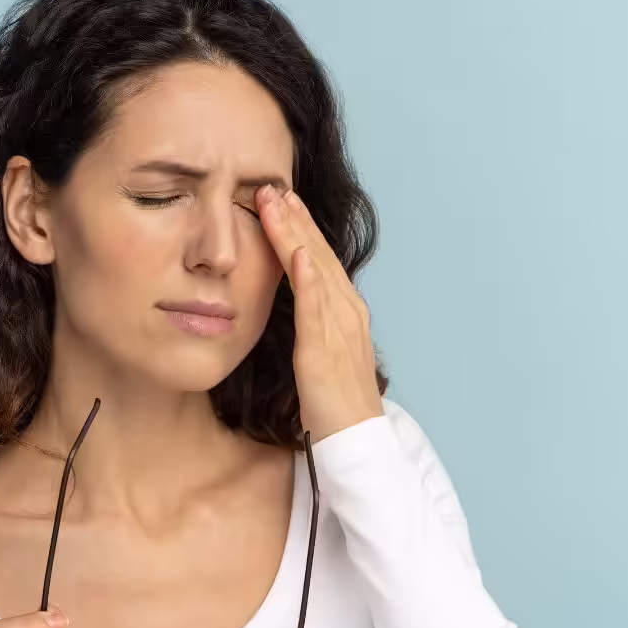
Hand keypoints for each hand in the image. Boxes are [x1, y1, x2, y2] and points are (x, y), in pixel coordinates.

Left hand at [256, 184, 384, 442]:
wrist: (356, 442)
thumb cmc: (334, 404)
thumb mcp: (320, 354)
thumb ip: (310, 326)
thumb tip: (291, 307)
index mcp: (345, 313)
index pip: (320, 260)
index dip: (300, 229)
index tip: (280, 200)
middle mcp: (347, 313)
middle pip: (319, 255)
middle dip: (295, 219)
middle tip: (271, 185)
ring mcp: (339, 330)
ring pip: (315, 271)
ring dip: (296, 235)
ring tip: (276, 203)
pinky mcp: (325, 352)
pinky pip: (317, 309)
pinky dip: (309, 279)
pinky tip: (299, 254)